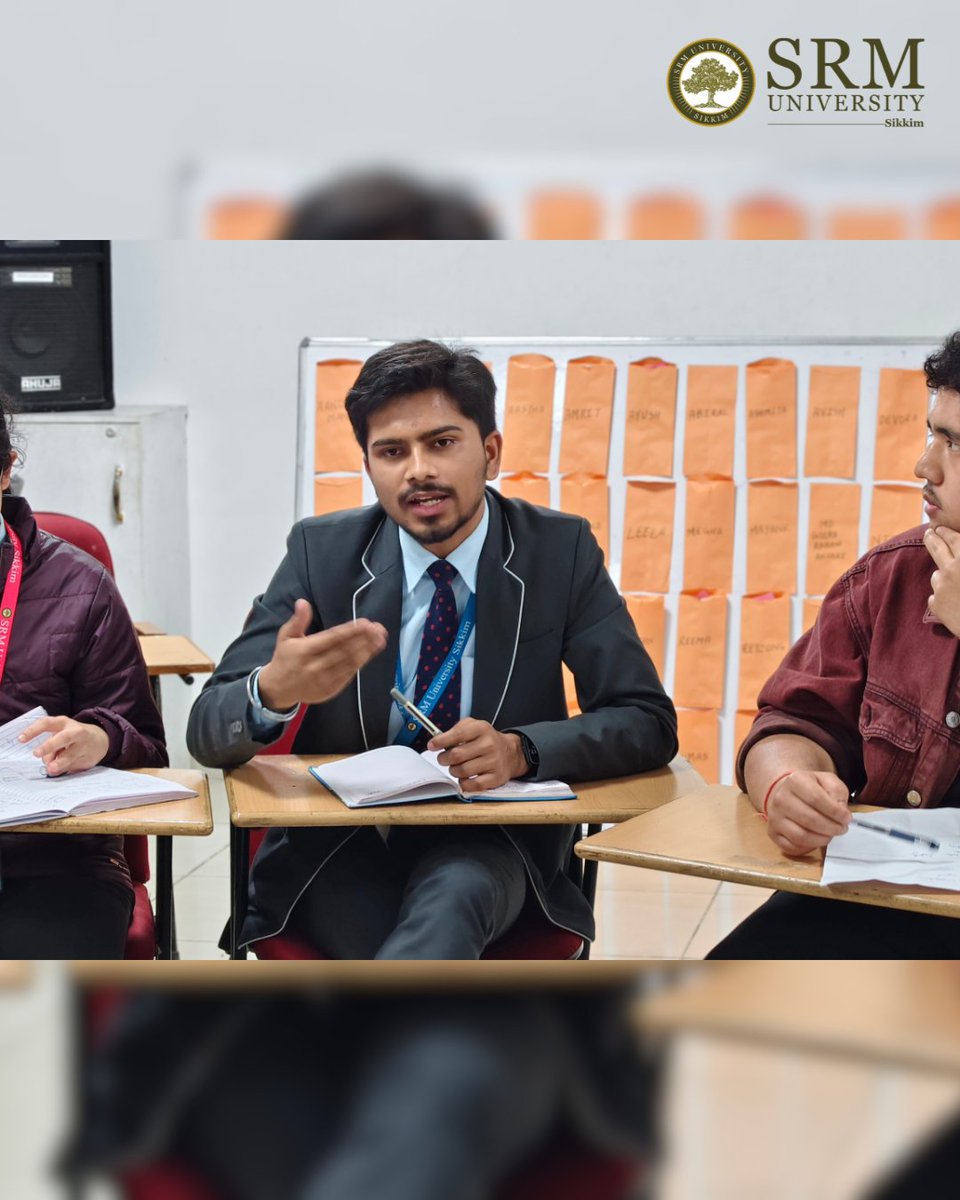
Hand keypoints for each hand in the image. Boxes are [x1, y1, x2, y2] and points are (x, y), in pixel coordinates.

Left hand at [19, 716, 109, 775]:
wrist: (100, 740)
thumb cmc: (72, 736)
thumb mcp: (60, 734)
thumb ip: (51, 748)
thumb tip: (47, 763)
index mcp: (63, 723)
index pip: (46, 723)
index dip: (33, 731)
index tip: (21, 739)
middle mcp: (75, 732)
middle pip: (63, 738)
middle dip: (49, 746)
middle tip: (36, 754)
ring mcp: (83, 745)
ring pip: (70, 754)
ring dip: (59, 762)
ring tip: (50, 769)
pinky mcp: (88, 757)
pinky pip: (74, 765)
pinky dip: (65, 769)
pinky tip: (61, 768)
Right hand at [258, 601, 387, 710]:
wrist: (278, 689)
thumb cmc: (285, 658)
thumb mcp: (286, 637)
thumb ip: (297, 620)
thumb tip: (303, 602)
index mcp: (304, 651)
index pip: (332, 639)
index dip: (350, 631)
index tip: (366, 623)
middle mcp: (315, 666)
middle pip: (344, 651)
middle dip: (364, 640)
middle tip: (379, 630)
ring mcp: (323, 680)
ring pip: (349, 664)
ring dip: (367, 652)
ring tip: (380, 640)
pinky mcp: (330, 690)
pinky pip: (348, 676)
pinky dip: (359, 664)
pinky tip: (369, 654)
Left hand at [427, 719, 526, 793]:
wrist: (510, 752)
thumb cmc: (486, 740)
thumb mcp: (473, 726)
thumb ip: (455, 730)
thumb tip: (436, 742)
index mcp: (482, 729)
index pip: (457, 734)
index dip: (441, 741)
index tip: (432, 745)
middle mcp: (489, 744)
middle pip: (456, 755)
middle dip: (444, 759)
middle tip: (444, 759)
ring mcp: (494, 762)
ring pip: (462, 771)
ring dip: (454, 771)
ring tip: (457, 767)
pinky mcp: (496, 778)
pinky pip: (473, 785)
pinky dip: (464, 783)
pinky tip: (464, 778)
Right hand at [763, 770, 850, 856]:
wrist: (787, 793)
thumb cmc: (810, 788)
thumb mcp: (827, 780)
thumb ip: (837, 791)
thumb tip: (840, 809)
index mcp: (795, 781)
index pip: (817, 799)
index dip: (836, 812)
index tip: (846, 818)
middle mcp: (780, 798)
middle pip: (810, 819)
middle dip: (832, 828)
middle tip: (841, 828)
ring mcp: (775, 817)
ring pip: (801, 836)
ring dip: (822, 839)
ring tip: (830, 834)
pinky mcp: (773, 832)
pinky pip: (792, 847)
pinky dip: (808, 847)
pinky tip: (816, 839)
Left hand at [924, 525, 959, 636]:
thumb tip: (958, 551)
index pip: (951, 537)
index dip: (944, 532)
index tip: (939, 529)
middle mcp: (951, 568)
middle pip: (935, 548)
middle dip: (931, 539)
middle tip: (928, 534)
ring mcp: (941, 586)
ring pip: (936, 575)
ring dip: (943, 576)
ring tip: (955, 584)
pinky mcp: (936, 604)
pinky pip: (936, 596)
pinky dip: (943, 597)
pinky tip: (955, 602)